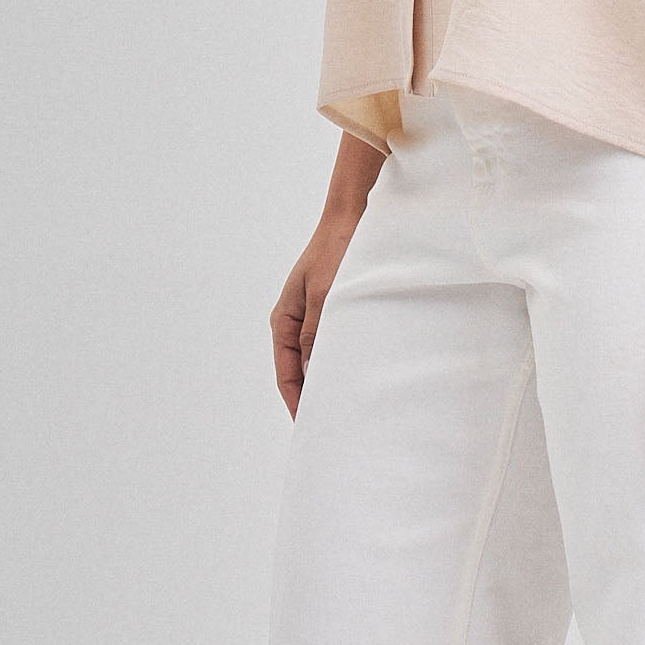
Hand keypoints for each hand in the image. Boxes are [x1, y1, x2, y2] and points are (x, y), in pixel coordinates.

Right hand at [271, 211, 359, 415]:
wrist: (354, 217)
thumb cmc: (337, 251)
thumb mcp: (326, 297)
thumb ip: (318, 335)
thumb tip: (313, 375)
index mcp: (284, 321)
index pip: (287, 375)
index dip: (298, 404)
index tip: (311, 428)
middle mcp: (296, 322)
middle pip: (301, 371)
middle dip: (314, 397)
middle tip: (334, 425)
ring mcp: (315, 316)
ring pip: (319, 359)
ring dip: (331, 379)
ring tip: (349, 404)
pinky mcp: (334, 310)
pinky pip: (334, 344)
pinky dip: (344, 360)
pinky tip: (360, 373)